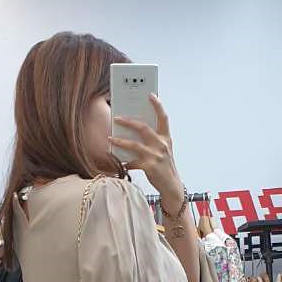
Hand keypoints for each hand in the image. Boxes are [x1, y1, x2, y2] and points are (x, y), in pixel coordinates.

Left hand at [110, 95, 184, 209]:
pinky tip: (118, 161)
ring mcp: (156, 156)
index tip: (150, 94)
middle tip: (117, 117)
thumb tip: (132, 131)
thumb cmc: (164, 167)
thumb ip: (152, 140)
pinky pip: (132, 162)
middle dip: (129, 121)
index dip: (157, 105)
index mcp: (166, 138)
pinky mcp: (150, 167)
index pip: (163, 118)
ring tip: (110, 138)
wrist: (171, 186)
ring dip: (120, 140)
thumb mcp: (162, 151)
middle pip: (144, 127)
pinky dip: (124, 161)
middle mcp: (162, 145)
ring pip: (134, 144)